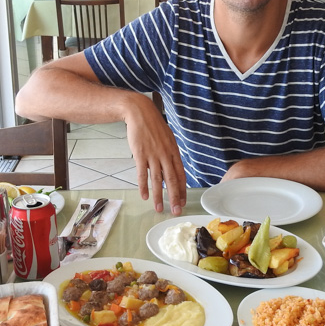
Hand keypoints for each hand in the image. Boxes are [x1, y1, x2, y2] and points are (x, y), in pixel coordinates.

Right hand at [123, 98, 186, 214]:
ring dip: (159, 196)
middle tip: (176, 211)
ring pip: (158, 180)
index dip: (182, 190)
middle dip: (175, 198)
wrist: (140, 113)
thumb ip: (170, 154)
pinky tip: (144, 196)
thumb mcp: (167, 139)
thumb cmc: (154, 127)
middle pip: (172, 181)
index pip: (181, 175)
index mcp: (174, 152)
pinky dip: (143, 186)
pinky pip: (142, 174)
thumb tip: (171, 168)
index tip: (183, 202)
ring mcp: (153, 156)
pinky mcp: (140, 155)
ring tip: (159, 208)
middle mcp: (166, 155)